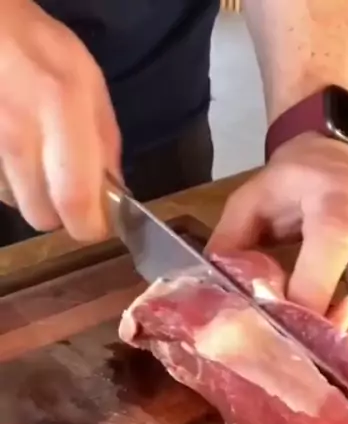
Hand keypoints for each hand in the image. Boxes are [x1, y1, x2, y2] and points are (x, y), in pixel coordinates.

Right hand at [0, 0, 120, 240]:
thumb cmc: (44, 53)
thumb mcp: (91, 87)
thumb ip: (106, 144)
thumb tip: (115, 194)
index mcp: (61, 111)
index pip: (75, 200)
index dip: (90, 225)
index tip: (100, 221)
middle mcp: (20, 134)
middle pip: (42, 216)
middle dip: (63, 215)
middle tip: (74, 194)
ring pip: (18, 205)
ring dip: (37, 198)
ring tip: (45, 168)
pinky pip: (1, 189)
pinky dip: (16, 184)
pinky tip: (23, 160)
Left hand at [208, 133, 347, 365]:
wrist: (334, 160)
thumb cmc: (287, 187)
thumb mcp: (249, 202)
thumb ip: (232, 246)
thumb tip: (219, 302)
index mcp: (334, 194)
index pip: (335, 240)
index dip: (315, 288)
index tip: (291, 328)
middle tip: (320, 362)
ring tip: (334, 367)